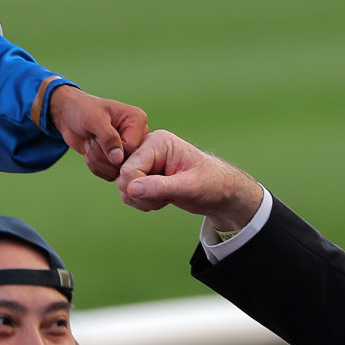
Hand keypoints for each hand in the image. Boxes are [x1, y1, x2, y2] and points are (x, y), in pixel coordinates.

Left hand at [49, 85, 148, 180]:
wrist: (70, 115)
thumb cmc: (83, 110)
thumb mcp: (94, 119)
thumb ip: (108, 138)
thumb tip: (118, 160)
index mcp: (137, 120)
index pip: (131, 148)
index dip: (111, 149)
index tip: (96, 137)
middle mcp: (137, 136)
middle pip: (125, 162)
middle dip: (101, 155)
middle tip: (91, 141)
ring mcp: (128, 150)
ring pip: (116, 171)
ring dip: (96, 161)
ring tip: (90, 144)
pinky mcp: (118, 160)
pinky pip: (110, 175)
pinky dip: (95, 167)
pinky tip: (90, 153)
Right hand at [116, 130, 263, 231]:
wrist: (220, 191)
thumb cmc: (211, 182)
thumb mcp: (190, 186)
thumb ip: (160, 187)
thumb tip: (131, 189)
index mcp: (157, 142)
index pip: (129, 169)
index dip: (140, 189)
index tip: (163, 195)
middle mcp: (147, 149)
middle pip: (123, 178)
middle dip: (142, 196)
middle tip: (166, 198)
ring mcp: (144, 163)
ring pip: (124, 188)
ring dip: (143, 201)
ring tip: (166, 198)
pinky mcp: (144, 176)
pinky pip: (129, 194)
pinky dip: (144, 203)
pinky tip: (161, 199)